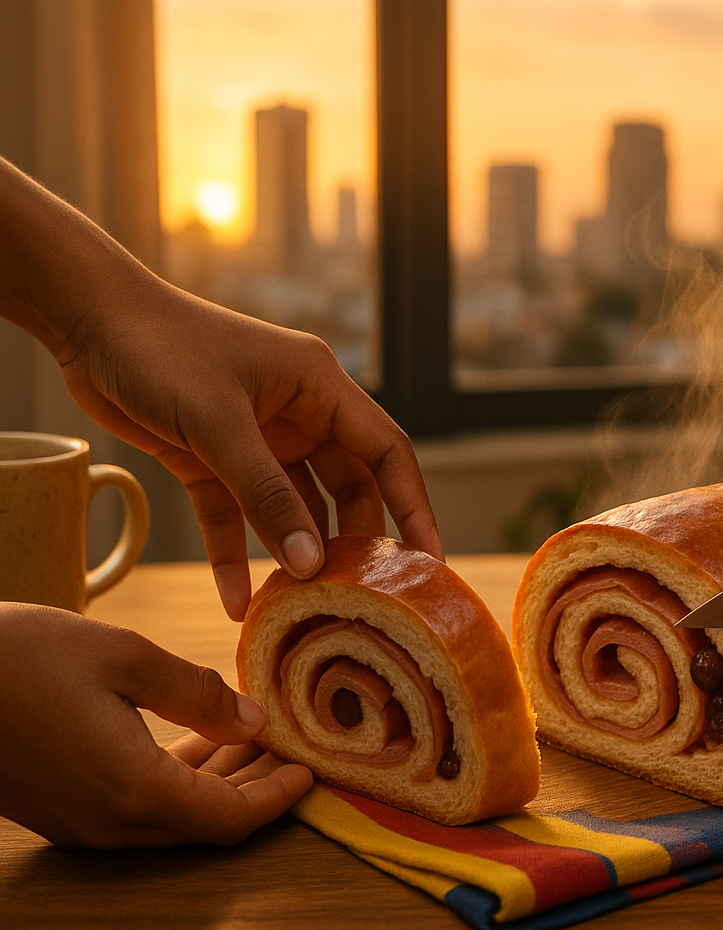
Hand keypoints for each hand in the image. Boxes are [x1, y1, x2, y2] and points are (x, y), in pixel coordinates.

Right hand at [0, 603, 312, 848]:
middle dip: (255, 787)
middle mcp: (108, 822)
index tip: (311, 768)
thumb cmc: (18, 657)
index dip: (278, 798)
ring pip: (171, 816)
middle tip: (293, 745)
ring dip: (218, 780)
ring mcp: (79, 821)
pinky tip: (199, 735)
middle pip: (205, 824)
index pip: (230, 820)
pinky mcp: (59, 807)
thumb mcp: (123, 657)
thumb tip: (254, 722)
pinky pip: (136, 805)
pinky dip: (178, 777)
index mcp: (133, 791)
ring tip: (255, 732)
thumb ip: (197, 694)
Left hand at [55, 287, 442, 617]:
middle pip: (346, 488)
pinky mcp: (209, 458)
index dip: (414, 506)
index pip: (387, 452)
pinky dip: (236, 555)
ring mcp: (254, 438)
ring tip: (302, 609)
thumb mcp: (218, 424)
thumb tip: (309, 563)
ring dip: (292, 555)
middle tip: (362, 595)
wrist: (86, 320)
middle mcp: (297, 413)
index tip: (429, 560)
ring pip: (291, 508)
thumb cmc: (160, 348)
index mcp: (319, 387)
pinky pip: (234, 516)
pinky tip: (236, 601)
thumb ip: (265, 494)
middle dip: (352, 541)